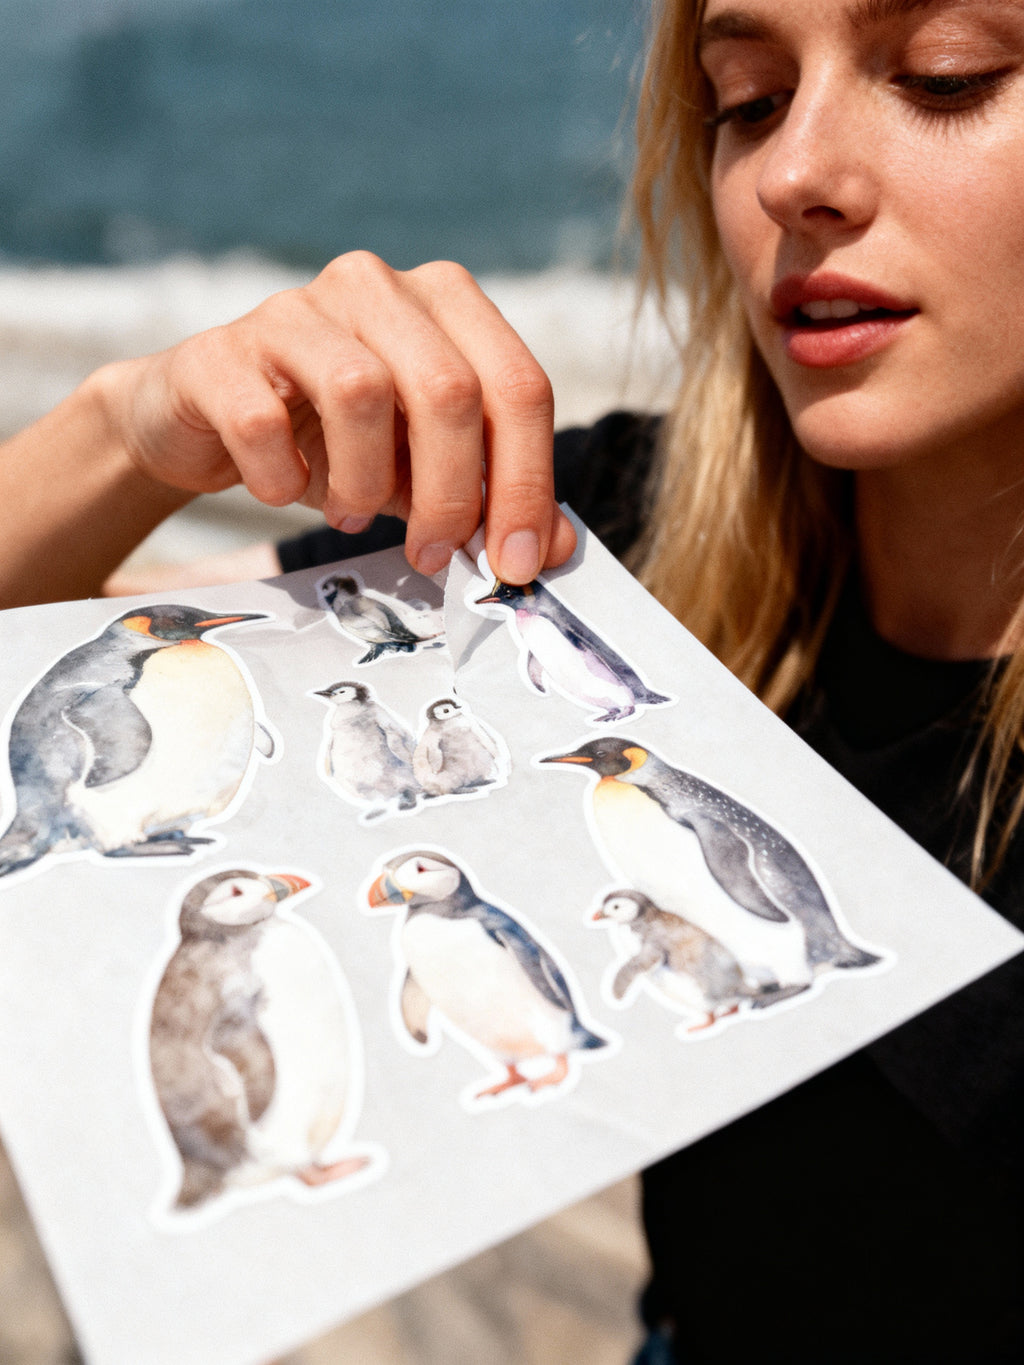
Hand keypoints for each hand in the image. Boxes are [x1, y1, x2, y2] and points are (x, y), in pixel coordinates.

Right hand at [102, 252, 575, 581]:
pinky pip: (264, 420)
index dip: (528, 484)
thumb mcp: (423, 472)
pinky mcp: (221, 350)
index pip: (519, 386)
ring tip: (350, 515)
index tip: (516, 563)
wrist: (206, 422)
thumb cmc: (333, 443)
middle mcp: (376, 287)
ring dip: (365, 483)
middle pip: (450, 390)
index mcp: (445, 303)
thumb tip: (552, 550)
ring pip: (361, 392)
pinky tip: (283, 490)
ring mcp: (295, 309)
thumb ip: (491, 499)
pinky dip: (282, 478)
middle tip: (434, 554)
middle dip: (452, 495)